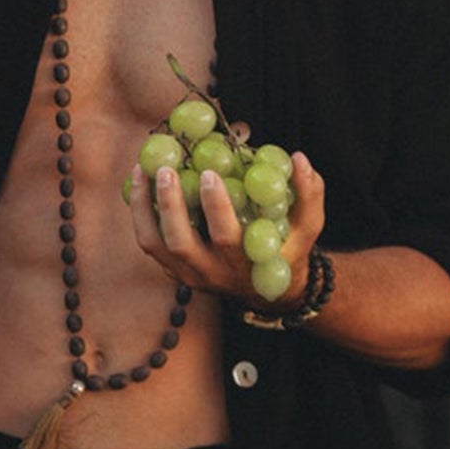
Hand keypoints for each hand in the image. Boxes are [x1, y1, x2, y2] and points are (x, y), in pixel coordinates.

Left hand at [127, 151, 326, 312]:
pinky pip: (150, 243)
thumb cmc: (287, 250)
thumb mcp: (307, 227)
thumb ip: (309, 194)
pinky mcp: (172, 270)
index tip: (209, 173)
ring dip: (143, 207)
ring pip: (155, 244)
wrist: (265, 290)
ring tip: (141, 171)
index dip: (216, 206)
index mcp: (243, 264)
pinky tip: (140, 182)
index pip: (225, 237)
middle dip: (169, 205)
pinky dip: (141, 213)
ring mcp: (187, 275)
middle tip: (165, 169)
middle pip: (179, 243)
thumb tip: (298, 158)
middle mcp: (210, 273)